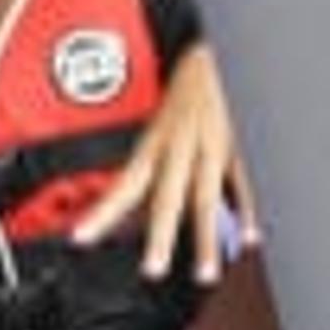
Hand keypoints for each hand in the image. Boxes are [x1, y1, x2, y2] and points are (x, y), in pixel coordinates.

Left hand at [73, 45, 249, 283]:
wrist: (214, 55)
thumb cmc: (184, 93)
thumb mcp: (158, 128)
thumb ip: (150, 166)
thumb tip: (128, 204)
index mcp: (153, 145)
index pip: (122, 185)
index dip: (101, 213)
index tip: (79, 239)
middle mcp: (178, 148)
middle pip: (165, 198)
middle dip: (158, 238)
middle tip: (151, 271)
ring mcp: (210, 148)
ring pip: (205, 198)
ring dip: (204, 239)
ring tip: (204, 274)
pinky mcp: (239, 145)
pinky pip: (244, 182)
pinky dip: (249, 210)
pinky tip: (249, 237)